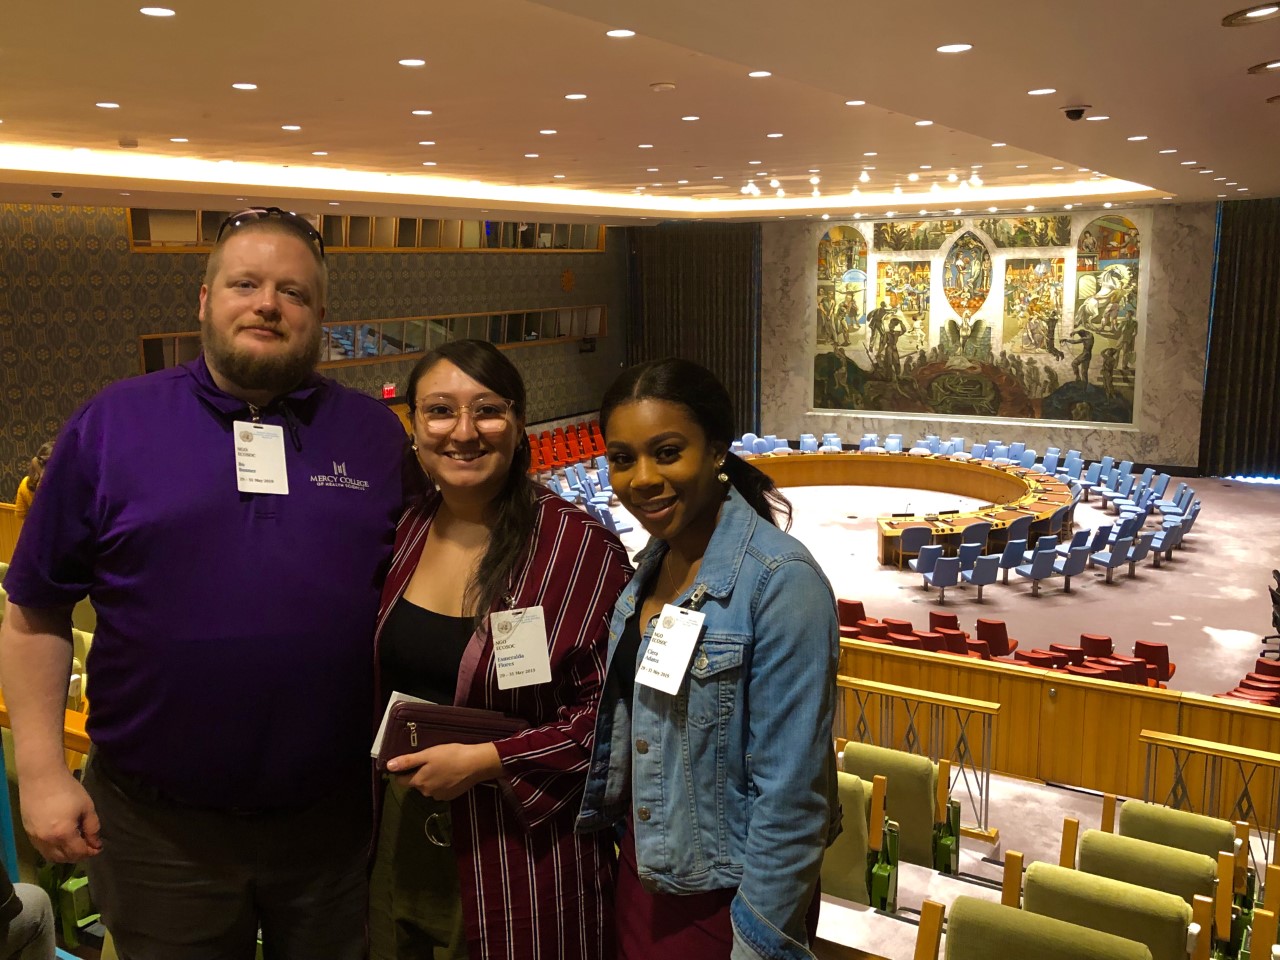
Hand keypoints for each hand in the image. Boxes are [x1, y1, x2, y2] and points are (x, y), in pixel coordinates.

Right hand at [19, 768, 100, 862]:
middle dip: (78, 855)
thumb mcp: (87, 807)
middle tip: (88, 846)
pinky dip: (53, 850)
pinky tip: (61, 841)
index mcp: (63, 834)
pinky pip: (41, 849)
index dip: (90, 852)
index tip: (98, 847)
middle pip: (64, 858)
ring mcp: (35, 837)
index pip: (78, 853)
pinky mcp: (28, 832)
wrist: (41, 777)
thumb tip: (96, 844)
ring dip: (64, 855)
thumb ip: (93, 828)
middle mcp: (47, 840)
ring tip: (75, 845)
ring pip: (51, 856)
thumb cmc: (68, 790)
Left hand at [386, 742, 503, 801]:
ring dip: (432, 778)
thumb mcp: (427, 754)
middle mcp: (426, 792)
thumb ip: (407, 761)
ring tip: (443, 766)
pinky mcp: (450, 796)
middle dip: (420, 774)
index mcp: (419, 781)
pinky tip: (450, 773)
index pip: (401, 781)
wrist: (476, 764)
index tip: (412, 762)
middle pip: (416, 783)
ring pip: (429, 787)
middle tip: (432, 760)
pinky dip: (442, 783)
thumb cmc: (451, 755)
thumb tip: (388, 766)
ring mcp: (439, 796)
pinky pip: (440, 790)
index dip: (403, 771)